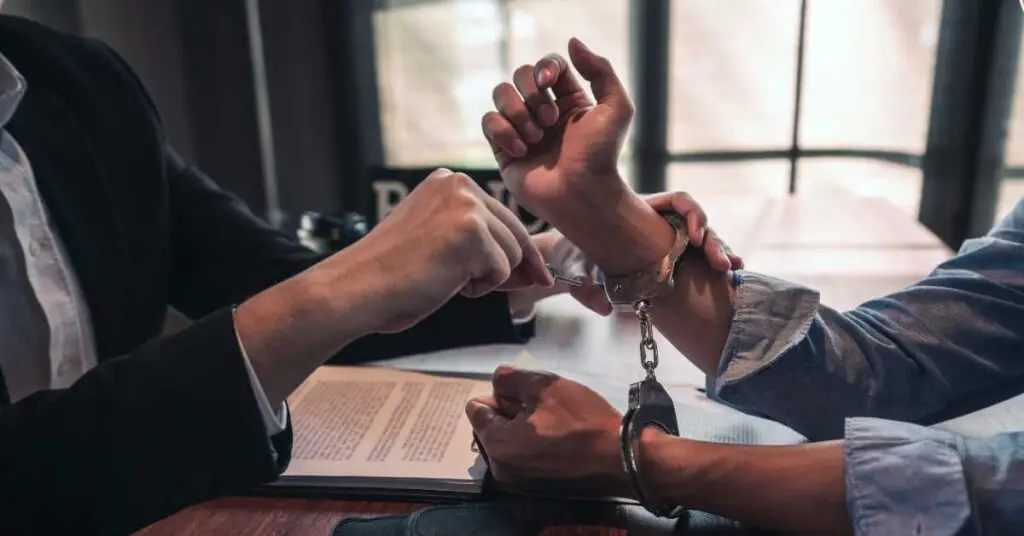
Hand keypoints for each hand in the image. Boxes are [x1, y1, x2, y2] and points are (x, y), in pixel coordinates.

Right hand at [325, 168, 552, 333]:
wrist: (359, 288)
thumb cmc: (393, 275)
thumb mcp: (438, 241)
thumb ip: (478, 240)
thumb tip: (534, 267)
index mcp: (449, 182)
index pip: (502, 216)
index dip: (518, 250)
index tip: (538, 273)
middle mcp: (460, 185)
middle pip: (515, 233)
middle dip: (513, 266)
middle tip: (494, 285)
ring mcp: (467, 206)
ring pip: (511, 254)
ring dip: (486, 278)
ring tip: (444, 278)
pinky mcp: (472, 233)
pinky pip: (501, 272)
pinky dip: (479, 288)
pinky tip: (445, 282)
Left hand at [466, 366, 626, 494]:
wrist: (621, 459)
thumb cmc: (583, 422)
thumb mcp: (545, 386)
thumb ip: (510, 379)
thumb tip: (496, 383)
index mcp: (497, 444)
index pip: (476, 408)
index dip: (501, 394)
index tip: (528, 397)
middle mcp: (500, 469)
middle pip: (491, 426)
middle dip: (510, 413)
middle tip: (544, 410)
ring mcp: (517, 483)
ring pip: (508, 441)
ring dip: (523, 429)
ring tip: (555, 426)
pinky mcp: (535, 488)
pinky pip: (523, 457)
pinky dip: (534, 446)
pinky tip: (559, 441)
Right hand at [482, 38, 631, 217]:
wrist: (582, 195)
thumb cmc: (602, 156)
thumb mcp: (616, 107)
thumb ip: (600, 69)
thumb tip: (572, 41)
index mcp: (568, 99)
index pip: (548, 65)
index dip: (544, 66)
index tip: (549, 81)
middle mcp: (542, 111)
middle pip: (520, 74)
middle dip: (531, 93)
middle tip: (550, 121)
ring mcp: (521, 129)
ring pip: (500, 93)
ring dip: (517, 112)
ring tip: (536, 138)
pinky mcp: (503, 149)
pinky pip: (488, 121)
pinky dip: (503, 131)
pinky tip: (521, 150)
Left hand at [504, 191, 743, 318]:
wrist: (569, 262)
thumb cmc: (572, 255)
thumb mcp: (573, 267)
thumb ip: (585, 288)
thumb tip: (606, 309)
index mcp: (640, 212)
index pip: (678, 201)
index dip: (692, 214)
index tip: (694, 236)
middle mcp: (659, 224)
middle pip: (697, 223)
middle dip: (713, 241)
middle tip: (720, 264)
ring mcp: (669, 242)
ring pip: (705, 241)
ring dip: (721, 253)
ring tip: (730, 268)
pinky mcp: (675, 261)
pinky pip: (702, 259)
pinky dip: (718, 264)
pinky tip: (732, 272)